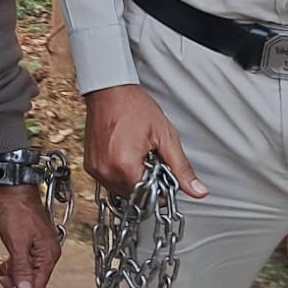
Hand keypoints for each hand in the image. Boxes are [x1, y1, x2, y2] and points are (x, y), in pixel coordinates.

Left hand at [0, 184, 61, 287]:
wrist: (15, 190)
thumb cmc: (18, 210)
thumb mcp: (17, 243)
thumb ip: (21, 269)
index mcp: (48, 255)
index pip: (37, 287)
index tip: (5, 281)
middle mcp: (49, 253)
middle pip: (33, 280)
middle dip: (15, 279)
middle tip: (2, 273)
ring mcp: (42, 247)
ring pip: (28, 271)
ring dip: (13, 271)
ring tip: (0, 266)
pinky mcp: (35, 242)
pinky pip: (25, 260)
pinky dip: (14, 263)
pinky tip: (3, 263)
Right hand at [85, 84, 207, 199]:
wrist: (109, 90)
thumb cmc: (133, 106)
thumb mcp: (165, 135)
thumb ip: (181, 167)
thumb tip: (197, 190)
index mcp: (126, 165)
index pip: (149, 197)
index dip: (160, 186)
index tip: (161, 171)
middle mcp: (107, 171)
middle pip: (135, 196)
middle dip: (146, 182)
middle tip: (149, 158)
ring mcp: (96, 169)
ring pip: (121, 190)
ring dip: (132, 179)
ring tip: (136, 154)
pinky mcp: (89, 166)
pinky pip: (108, 181)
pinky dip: (118, 173)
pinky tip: (124, 154)